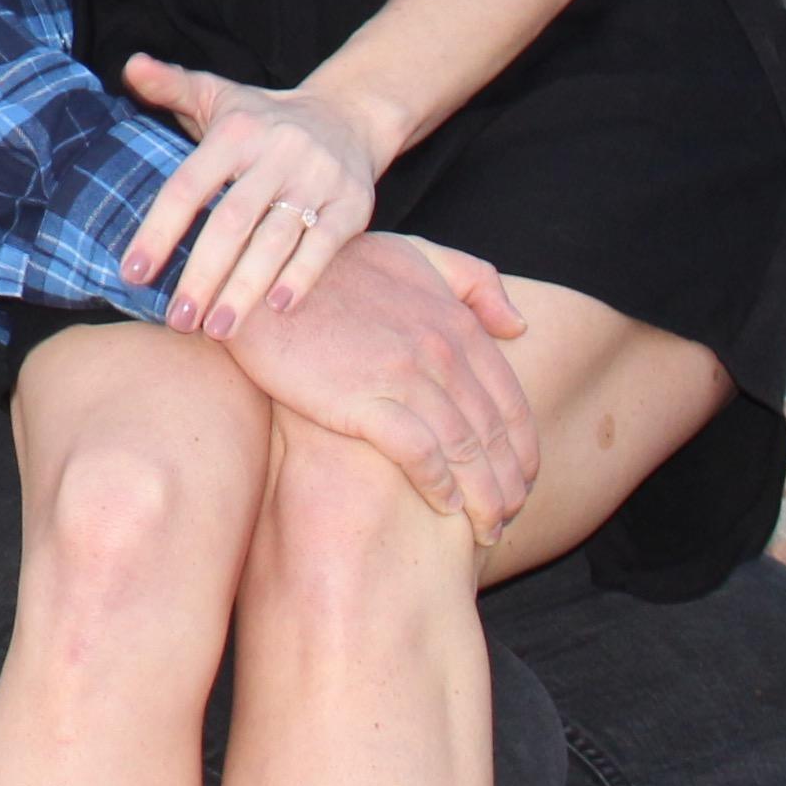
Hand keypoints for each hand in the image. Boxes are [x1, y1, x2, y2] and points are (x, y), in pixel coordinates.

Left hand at [118, 57, 382, 333]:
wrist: (348, 116)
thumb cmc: (264, 119)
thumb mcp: (217, 94)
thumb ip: (170, 85)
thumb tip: (130, 66)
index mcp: (235, 132)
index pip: (188, 185)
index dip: (159, 230)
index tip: (133, 273)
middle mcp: (277, 154)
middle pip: (232, 221)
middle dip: (202, 274)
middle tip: (178, 319)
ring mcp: (316, 180)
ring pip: (275, 240)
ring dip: (245, 289)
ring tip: (217, 329)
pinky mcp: (352, 204)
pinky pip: (324, 246)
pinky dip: (300, 278)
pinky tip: (276, 309)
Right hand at [217, 231, 539, 542]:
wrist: (263, 277)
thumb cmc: (337, 267)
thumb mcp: (412, 254)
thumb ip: (472, 280)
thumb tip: (519, 325)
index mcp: (454, 321)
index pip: (510, 402)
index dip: (523, 451)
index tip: (521, 482)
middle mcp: (439, 349)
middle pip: (493, 436)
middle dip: (508, 487)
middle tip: (507, 520)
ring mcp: (402, 375)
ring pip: (465, 453)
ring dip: (484, 500)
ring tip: (487, 531)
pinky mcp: (363, 399)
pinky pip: (420, 455)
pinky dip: (442, 487)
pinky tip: (447, 506)